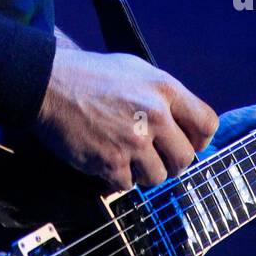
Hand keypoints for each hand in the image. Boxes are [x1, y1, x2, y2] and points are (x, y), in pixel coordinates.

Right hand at [35, 47, 217, 192]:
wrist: (48, 84)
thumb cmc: (91, 76)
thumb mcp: (136, 70)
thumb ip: (164, 96)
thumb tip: (186, 124)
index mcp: (164, 89)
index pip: (207, 124)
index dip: (198, 139)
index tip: (185, 142)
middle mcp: (155, 114)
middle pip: (185, 159)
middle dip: (169, 160)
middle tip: (151, 153)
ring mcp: (134, 140)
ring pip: (159, 177)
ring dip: (142, 172)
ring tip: (124, 153)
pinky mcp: (111, 162)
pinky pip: (128, 185)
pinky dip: (116, 177)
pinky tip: (105, 156)